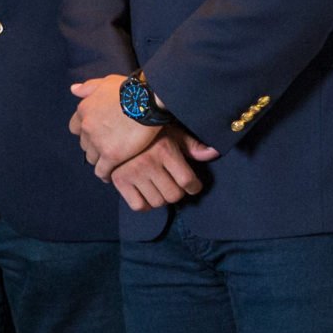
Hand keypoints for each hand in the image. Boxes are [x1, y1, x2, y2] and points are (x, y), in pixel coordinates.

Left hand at [69, 75, 158, 177]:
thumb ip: (89, 87)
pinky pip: (102, 170)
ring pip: (91, 158)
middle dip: (93, 146)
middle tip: (107, 149)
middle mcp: (86, 126)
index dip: (85, 132)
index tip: (96, 135)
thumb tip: (73, 89)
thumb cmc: (131, 89)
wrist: (149, 100)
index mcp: (84, 109)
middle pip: (84, 144)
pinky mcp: (111, 155)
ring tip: (110, 163)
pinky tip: (110, 176)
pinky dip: (105, 174)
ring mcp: (97, 142)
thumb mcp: (107, 82)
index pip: (75, 127)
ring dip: (99, 160)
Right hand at [106, 126, 223, 212]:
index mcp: (164, 150)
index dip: (194, 187)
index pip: (187, 181)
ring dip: (161, 198)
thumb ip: (193, 145)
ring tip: (159, 187)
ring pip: (157, 202)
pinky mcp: (119, 181)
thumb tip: (214, 153)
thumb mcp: (172, 133)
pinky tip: (146, 194)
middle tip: (173, 183)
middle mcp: (147, 163)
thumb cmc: (149, 132)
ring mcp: (131, 173)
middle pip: (173, 195)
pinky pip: (138, 206)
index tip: (193, 185)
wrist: (118, 125)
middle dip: (177, 192)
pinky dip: (145, 205)